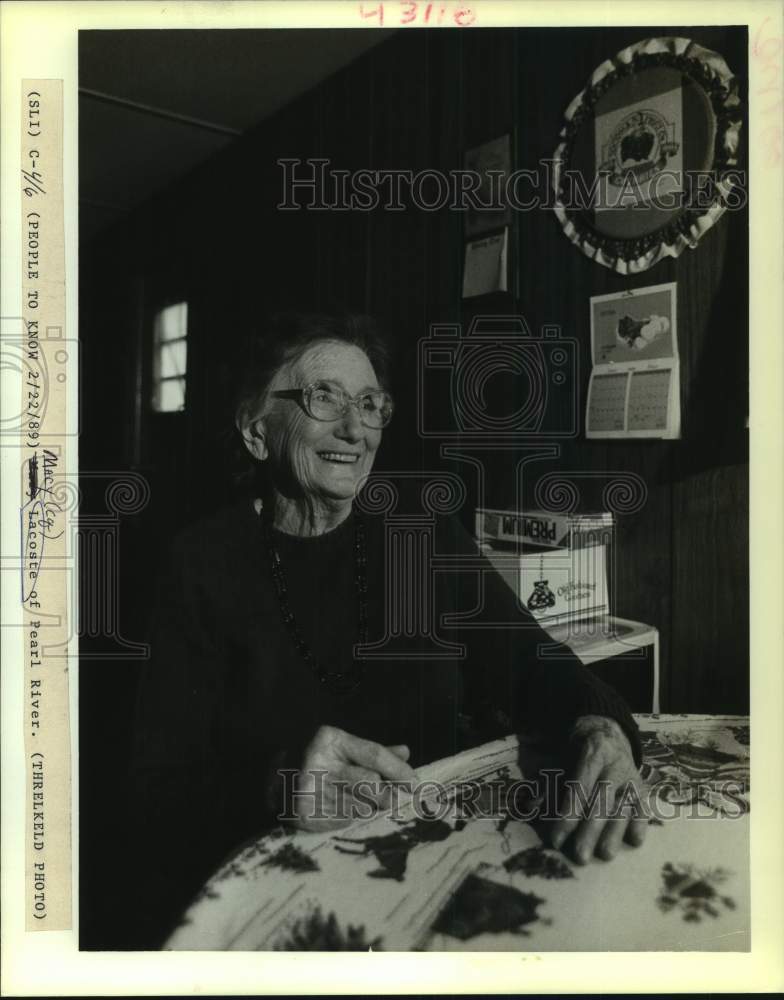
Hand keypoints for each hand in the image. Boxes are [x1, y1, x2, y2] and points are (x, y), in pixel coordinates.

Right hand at [288, 725, 415, 831]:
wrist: (272, 777)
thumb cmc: (318, 759)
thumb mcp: (342, 747)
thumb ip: (374, 752)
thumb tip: (405, 753)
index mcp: (330, 739)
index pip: (374, 754)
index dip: (399, 770)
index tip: (415, 784)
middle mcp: (318, 762)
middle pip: (370, 783)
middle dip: (386, 795)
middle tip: (391, 800)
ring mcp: (309, 789)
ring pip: (359, 806)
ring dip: (368, 808)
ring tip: (362, 803)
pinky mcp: (304, 813)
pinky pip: (343, 821)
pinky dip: (350, 818)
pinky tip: (341, 810)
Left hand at [548, 715, 648, 863]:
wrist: (607, 733)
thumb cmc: (577, 753)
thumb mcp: (561, 760)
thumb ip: (549, 784)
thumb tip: (532, 807)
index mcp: (591, 754)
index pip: (579, 788)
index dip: (568, 815)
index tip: (556, 840)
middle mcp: (614, 765)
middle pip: (602, 801)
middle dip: (590, 831)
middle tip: (580, 856)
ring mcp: (632, 777)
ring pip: (624, 807)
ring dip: (615, 832)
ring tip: (606, 854)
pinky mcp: (643, 788)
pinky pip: (644, 806)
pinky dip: (640, 823)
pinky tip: (634, 841)